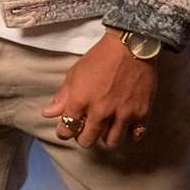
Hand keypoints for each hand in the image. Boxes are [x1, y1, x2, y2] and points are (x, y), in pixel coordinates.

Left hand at [42, 31, 157, 147]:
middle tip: (84, 131)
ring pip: (111, 142)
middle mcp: (100, 111)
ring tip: (104, 130)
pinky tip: (124, 126)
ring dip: (105, 138)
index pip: (67, 129)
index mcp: (80, 101)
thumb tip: (48, 114)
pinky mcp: (141, 113)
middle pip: (88, 140)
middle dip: (83, 138)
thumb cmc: (98, 58)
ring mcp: (122, 114)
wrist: (131, 48)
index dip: (63, 133)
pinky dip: (129, 134)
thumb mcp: (74, 74)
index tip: (65, 131)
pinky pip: (135, 136)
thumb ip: (62, 96)